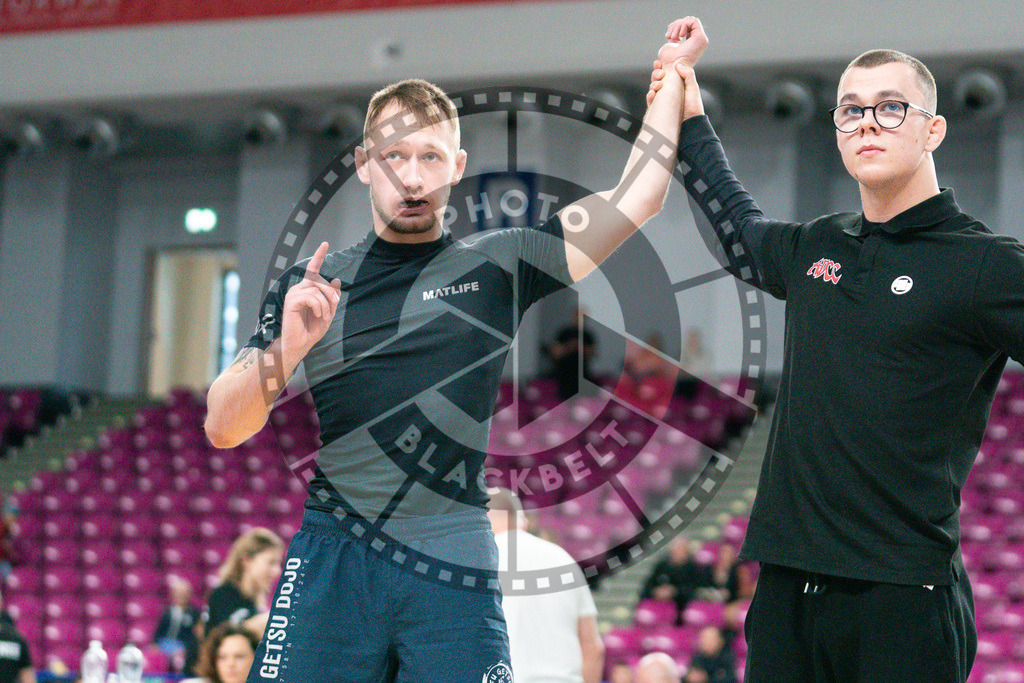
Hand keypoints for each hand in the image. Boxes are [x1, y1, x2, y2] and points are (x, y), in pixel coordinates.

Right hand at [280, 241, 341, 366]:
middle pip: (320, 281)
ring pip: (317, 290)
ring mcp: (294, 294)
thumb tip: (336, 280)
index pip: (313, 270)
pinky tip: (318, 315)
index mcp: (307, 290)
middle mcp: (299, 289)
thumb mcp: (328, 312)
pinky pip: (312, 297)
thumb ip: (332, 298)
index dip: (319, 256)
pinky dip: (320, 307)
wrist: (299, 344)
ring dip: (326, 305)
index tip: (325, 244)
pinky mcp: (292, 301)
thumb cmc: (311, 330)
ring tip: (324, 316)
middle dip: (331, 294)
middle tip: (332, 308)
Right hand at [646, 61, 704, 120]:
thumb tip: (678, 65)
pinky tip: (652, 93)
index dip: (660, 68)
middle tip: (660, 74)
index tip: (658, 63)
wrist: (690, 124)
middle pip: (657, 79)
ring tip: (658, 85)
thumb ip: (688, 75)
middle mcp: (668, 91)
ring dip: (653, 84)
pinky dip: (650, 96)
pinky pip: (650, 101)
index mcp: (676, 85)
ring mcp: (662, 100)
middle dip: (656, 74)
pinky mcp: (658, 109)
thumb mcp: (693, 88)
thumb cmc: (693, 107)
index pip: (666, 73)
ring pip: (652, 88)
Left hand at [657, 16, 707, 67]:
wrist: (671, 69)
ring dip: (678, 26)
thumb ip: (676, 36)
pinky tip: (679, 36)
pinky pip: (693, 21)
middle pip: (689, 21)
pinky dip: (683, 25)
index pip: (687, 26)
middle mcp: (699, 41)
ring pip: (690, 20)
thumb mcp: (671, 45)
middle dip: (676, 25)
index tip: (668, 35)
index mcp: (693, 43)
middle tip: (669, 36)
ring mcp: (701, 39)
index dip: (677, 26)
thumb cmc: (669, 61)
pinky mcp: (700, 37)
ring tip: (672, 37)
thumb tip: (676, 27)